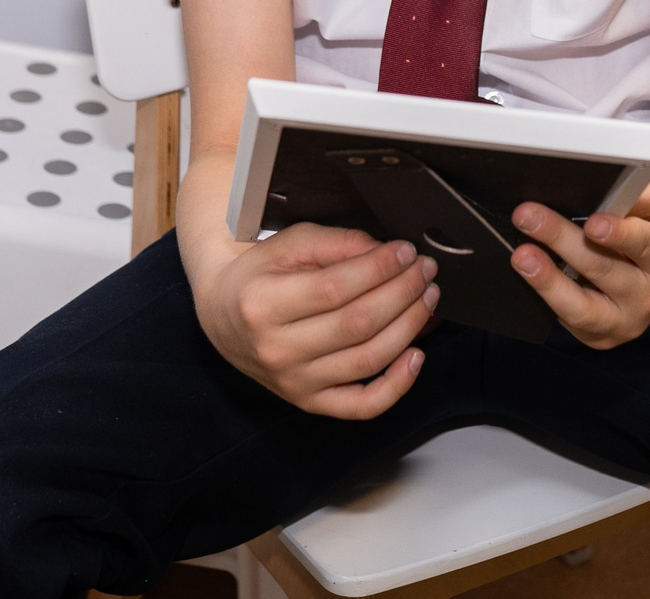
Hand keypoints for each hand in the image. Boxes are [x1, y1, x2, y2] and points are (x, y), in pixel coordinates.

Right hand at [193, 224, 438, 417]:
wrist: (222, 314)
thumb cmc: (258, 276)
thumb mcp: (289, 243)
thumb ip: (338, 242)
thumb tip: (387, 252)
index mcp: (263, 304)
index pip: (336, 288)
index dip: (380, 268)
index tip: (406, 252)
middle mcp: (276, 350)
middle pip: (357, 324)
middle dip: (403, 292)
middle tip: (425, 270)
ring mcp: (294, 382)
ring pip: (367, 360)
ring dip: (409, 327)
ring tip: (427, 298)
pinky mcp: (309, 402)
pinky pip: (362, 406)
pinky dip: (397, 385)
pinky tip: (416, 355)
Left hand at [509, 177, 649, 348]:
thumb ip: (642, 191)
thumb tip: (613, 180)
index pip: (645, 245)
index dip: (619, 235)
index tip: (593, 223)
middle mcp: (648, 295)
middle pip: (603, 270)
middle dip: (562, 242)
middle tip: (529, 218)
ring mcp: (623, 321)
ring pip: (582, 308)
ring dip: (548, 281)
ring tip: (522, 257)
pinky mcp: (599, 336)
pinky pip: (567, 320)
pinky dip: (545, 296)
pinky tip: (528, 274)